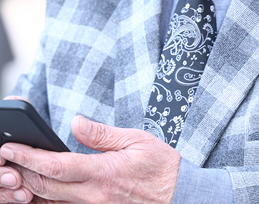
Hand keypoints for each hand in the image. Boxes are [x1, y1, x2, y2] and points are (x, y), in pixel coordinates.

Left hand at [0, 116, 180, 203]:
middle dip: (21, 172)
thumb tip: (75, 123)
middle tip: (5, 156)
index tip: (11, 147)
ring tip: (13, 172)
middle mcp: (93, 196)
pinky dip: (47, 198)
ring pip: (51, 201)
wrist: (179, 195)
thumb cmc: (160, 166)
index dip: (29, 157)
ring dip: (29, 188)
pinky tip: (38, 190)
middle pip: (46, 187)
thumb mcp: (135, 140)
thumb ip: (102, 134)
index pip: (56, 166)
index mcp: (102, 174)